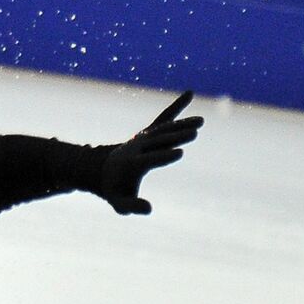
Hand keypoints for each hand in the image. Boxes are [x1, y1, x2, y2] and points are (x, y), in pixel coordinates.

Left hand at [99, 90, 202, 214]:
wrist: (103, 169)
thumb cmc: (114, 190)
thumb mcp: (119, 203)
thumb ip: (132, 206)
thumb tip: (149, 209)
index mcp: (131, 164)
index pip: (149, 158)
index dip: (163, 155)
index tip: (180, 152)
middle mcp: (137, 147)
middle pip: (158, 140)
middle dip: (176, 136)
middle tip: (194, 133)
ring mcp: (144, 138)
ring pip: (164, 128)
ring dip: (182, 123)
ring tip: (200, 121)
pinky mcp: (149, 133)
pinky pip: (163, 118)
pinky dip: (176, 107)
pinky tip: (189, 94)